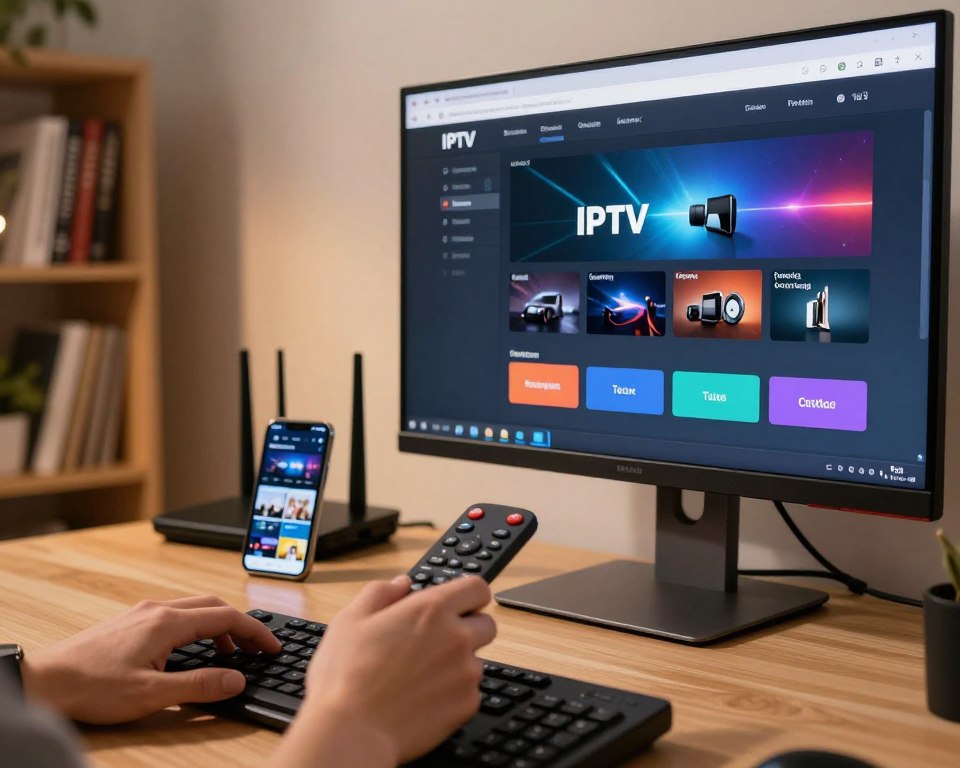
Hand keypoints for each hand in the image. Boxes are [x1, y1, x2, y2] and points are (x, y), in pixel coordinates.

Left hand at [22, 595, 280, 723]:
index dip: (255, 632)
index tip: (272, 647)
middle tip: (256, 648)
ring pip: (193, 608)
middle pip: (213, 605)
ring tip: (228, 652)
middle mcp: (157, 610)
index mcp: (167, 622)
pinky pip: (175, 614)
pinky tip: (190, 649)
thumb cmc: (91, 687)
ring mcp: (141, 613)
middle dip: (240, 625)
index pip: (226, 617)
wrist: (44, 681)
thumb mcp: (152, 694)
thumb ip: (199, 686)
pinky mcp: (129, 621)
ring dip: (217, 625)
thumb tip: (237, 680)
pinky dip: (196, 626)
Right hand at [275, 575, 495, 766]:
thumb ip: (381, 592)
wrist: (351, 732)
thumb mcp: (351, 619)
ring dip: (458, 663)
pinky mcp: (466, 705)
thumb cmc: (346, 675)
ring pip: (476, 660)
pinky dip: (453, 693)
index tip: (458, 604)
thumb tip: (401, 584)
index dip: (469, 595)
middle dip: (468, 628)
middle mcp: (457, 638)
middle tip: (436, 641)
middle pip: (486, 624)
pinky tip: (423, 697)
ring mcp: (465, 673)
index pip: (477, 588)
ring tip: (420, 675)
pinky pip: (470, 692)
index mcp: (431, 610)